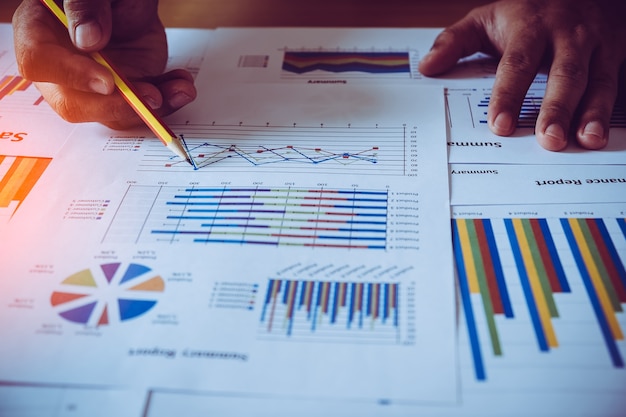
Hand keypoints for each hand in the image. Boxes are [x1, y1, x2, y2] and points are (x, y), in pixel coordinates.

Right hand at [12, 0, 196, 129]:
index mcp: (39, 30)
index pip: (38, 62)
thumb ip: (86, 5)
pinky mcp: (120, 93)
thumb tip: (86, 40)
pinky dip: (166, 102)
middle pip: (72, 103)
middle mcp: (60, 65)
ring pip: (110, 114)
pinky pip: (138, 110)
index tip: (107, 80)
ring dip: (149, 109)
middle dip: (116, 106)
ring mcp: (91, 84)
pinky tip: (181, 86)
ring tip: (180, 89)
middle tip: (152, 96)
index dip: (71, 75)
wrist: (131, 0)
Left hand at [418, 0, 625, 150]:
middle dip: (556, 108)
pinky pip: (612, 85)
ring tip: (582, 141)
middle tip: (548, 139)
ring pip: (594, 80)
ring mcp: (594, 44)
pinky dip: (606, 112)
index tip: (500, 124)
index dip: (509, 94)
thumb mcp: (486, 18)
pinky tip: (598, 135)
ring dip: (590, 113)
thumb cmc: (527, 11)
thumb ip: (455, 41)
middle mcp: (566, 34)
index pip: (517, 63)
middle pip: (564, 72)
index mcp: (530, 25)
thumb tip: (427, 67)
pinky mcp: (613, 55)